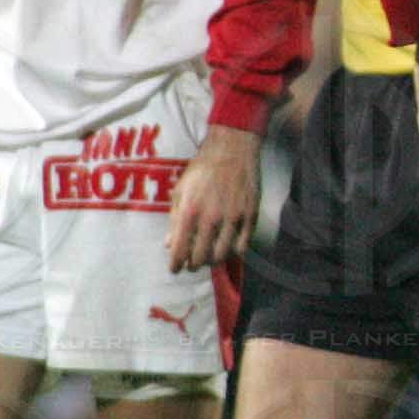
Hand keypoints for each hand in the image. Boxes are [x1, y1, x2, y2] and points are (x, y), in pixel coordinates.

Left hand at [165, 125, 259, 272]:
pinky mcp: (250, 216)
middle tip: (192, 264)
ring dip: (213, 261)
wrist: (232, 150)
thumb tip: (169, 244)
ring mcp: (233, 218)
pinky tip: (228, 249)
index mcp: (190, 211)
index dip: (176, 264)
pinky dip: (234, 252)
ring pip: (222, 255)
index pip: (180, 250)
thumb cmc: (202, 169)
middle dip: (193, 265)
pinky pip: (242, 246)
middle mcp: (211, 218)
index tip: (175, 269)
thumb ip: (174, 219)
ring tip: (209, 258)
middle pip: (201, 258)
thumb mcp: (181, 191)